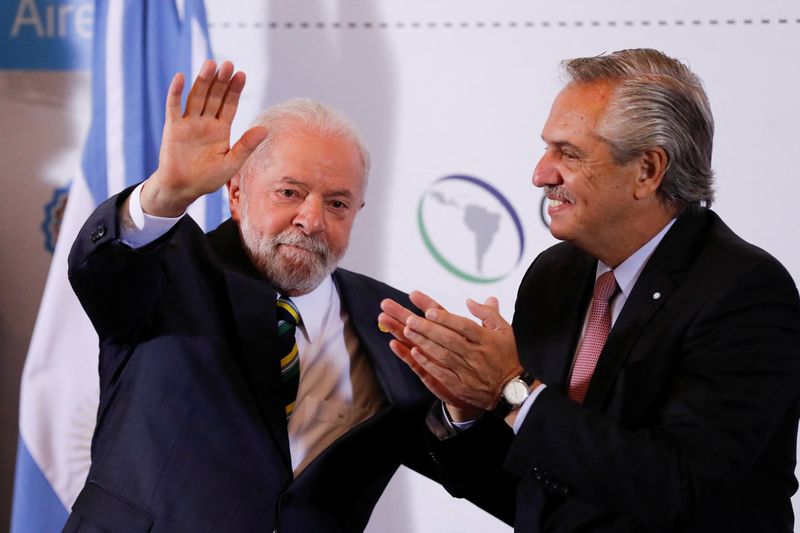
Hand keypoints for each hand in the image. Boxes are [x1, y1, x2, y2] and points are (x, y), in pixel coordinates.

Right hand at [141, 60, 268, 216]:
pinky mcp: (173, 128)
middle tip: (228, 64)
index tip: (242, 75)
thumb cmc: (207, 178)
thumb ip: (246, 145)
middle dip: (221, 81)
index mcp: (221, 129)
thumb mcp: (231, 163)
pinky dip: (175, 93)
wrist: (182, 188)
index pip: (229, 105)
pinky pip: (174, 107)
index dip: (235, 90)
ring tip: (210, 64)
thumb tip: (265, 129)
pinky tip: (180, 77)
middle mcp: (205, 122)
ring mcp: (189, 123)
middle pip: (214, 97)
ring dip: (202, 81)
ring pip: (196, 97)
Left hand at [381, 291, 521, 410]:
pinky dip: (427, 363)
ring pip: (443, 355)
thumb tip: (470, 301)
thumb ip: (487, 314)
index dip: (446, 319)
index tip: (429, 311)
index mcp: (487, 340)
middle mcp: (477, 355)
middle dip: (427, 329)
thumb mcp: (504, 331)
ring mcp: (468, 372)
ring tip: (407, 331)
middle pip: (449, 339)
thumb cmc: (507, 356)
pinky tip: (415, 353)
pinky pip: (442, 373)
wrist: (512, 390)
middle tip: (409, 319)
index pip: (464, 326)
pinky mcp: (461, 386)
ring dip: (424, 343)